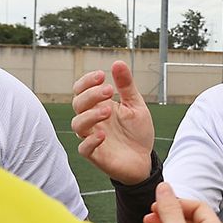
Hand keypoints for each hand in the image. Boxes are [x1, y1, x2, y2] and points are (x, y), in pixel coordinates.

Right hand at [71, 61, 153, 182]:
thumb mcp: (135, 105)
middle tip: (108, 90)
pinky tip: (103, 135)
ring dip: (90, 115)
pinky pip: (84, 149)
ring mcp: (92, 137)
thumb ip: (126, 86)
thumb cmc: (137, 131)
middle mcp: (92, 121)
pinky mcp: (96, 155)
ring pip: (77, 125)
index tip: (101, 75)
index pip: (81, 90)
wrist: (145, 159)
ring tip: (108, 110)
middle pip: (77, 104)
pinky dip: (91, 141)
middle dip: (90, 95)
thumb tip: (118, 62)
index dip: (86, 81)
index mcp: (98, 106)